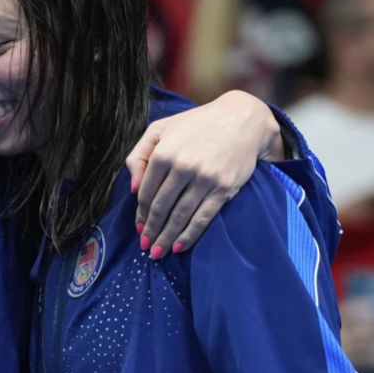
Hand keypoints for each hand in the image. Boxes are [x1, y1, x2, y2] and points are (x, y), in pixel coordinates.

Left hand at [125, 91, 281, 256]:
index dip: (140, 213)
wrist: (241, 120)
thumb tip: (132, 189)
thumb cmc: (195, 125)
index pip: (146, 192)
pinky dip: (190, 234)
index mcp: (163, 153)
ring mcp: (204, 179)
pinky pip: (203, 217)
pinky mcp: (224, 188)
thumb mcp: (159, 130)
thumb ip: (139, 156)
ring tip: (157, 252)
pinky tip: (179, 246)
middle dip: (151, 230)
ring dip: (166, 237)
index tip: (137, 227)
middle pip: (161, 207)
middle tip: (145, 246)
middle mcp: (182, 167)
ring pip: (180, 215)